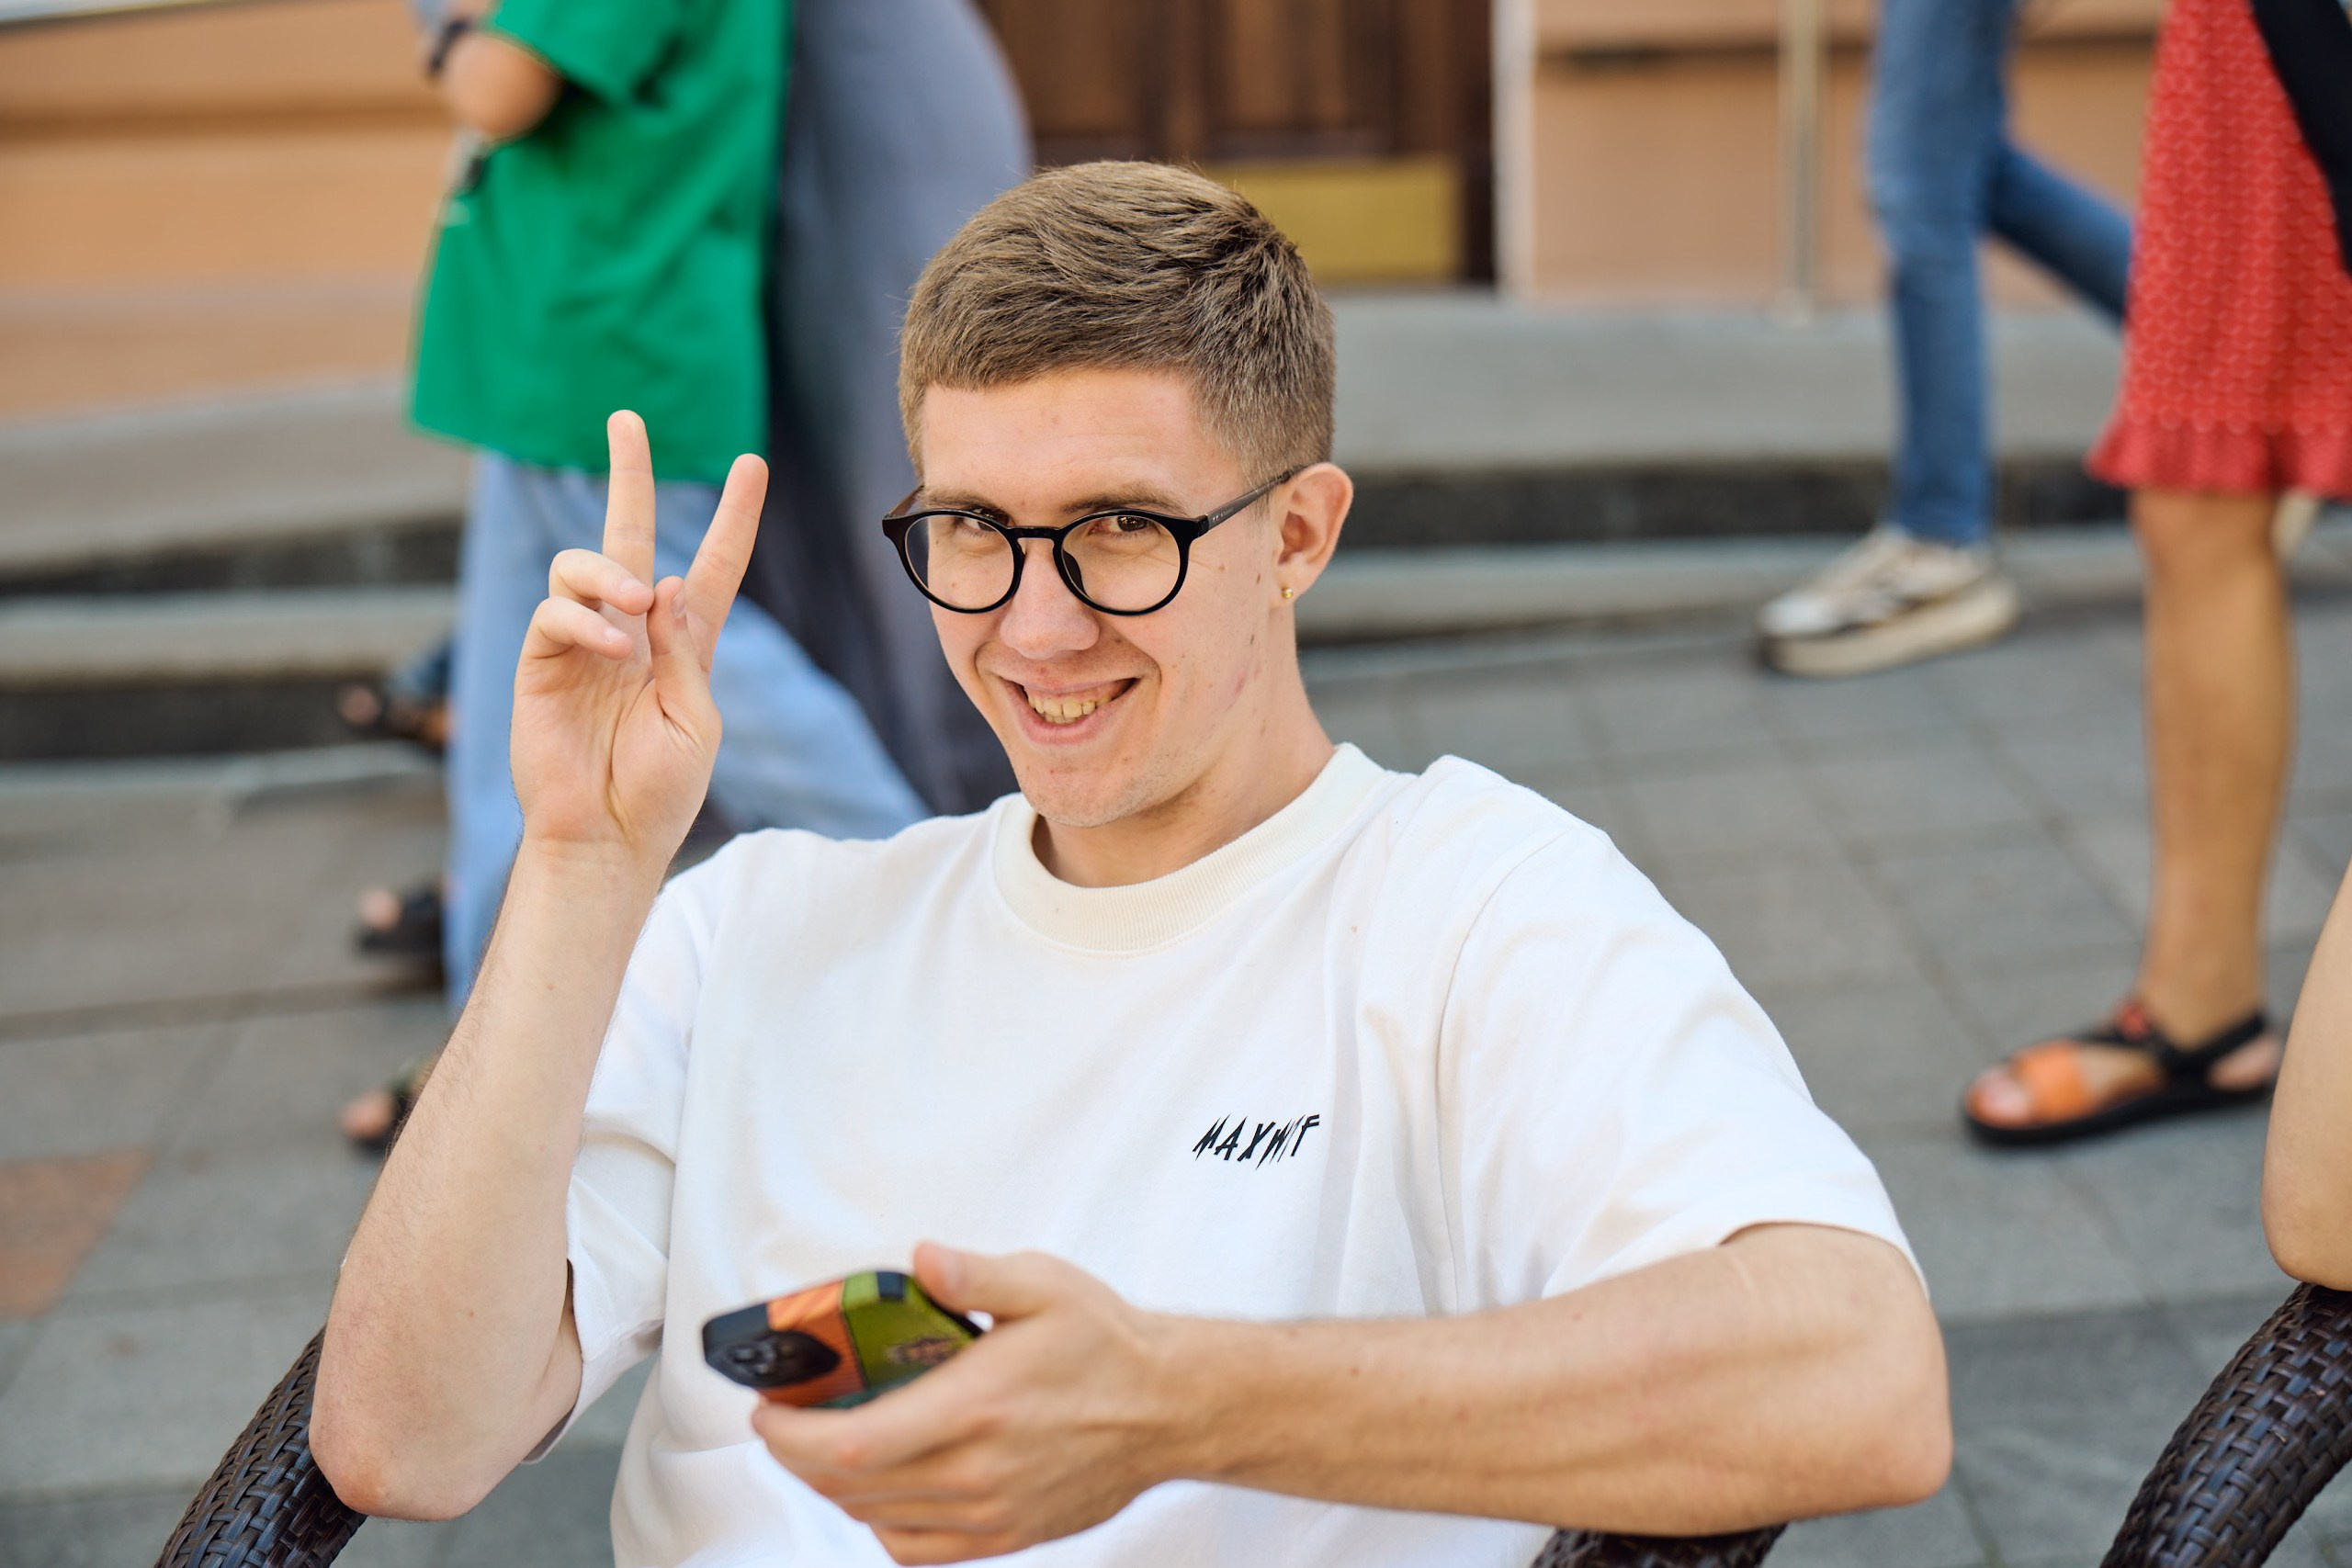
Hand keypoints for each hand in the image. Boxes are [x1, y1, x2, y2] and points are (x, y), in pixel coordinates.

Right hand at [510, 411, 765, 869]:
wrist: (609, 838)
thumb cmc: (660, 790)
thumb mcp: (695, 718)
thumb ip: (684, 651)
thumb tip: (662, 583)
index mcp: (681, 645)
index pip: (710, 568)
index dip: (732, 519)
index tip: (752, 465)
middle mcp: (630, 631)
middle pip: (627, 535)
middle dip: (628, 476)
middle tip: (627, 420)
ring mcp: (581, 644)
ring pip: (583, 565)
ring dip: (610, 574)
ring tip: (635, 607)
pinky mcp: (540, 663)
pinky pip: (554, 614)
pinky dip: (586, 622)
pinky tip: (612, 649)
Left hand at [753, 1246, 1184, 1563]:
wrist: (1168, 1409)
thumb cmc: (1106, 1344)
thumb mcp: (1044, 1285)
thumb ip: (975, 1273)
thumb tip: (923, 1259)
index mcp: (974, 1407)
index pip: (848, 1446)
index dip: (789, 1435)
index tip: (769, 1407)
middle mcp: (975, 1471)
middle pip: (848, 1486)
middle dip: (797, 1454)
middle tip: (787, 1417)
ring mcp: (989, 1513)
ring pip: (875, 1517)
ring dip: (834, 1485)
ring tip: (825, 1443)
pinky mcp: (1004, 1536)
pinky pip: (915, 1547)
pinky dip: (879, 1522)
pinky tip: (881, 1486)